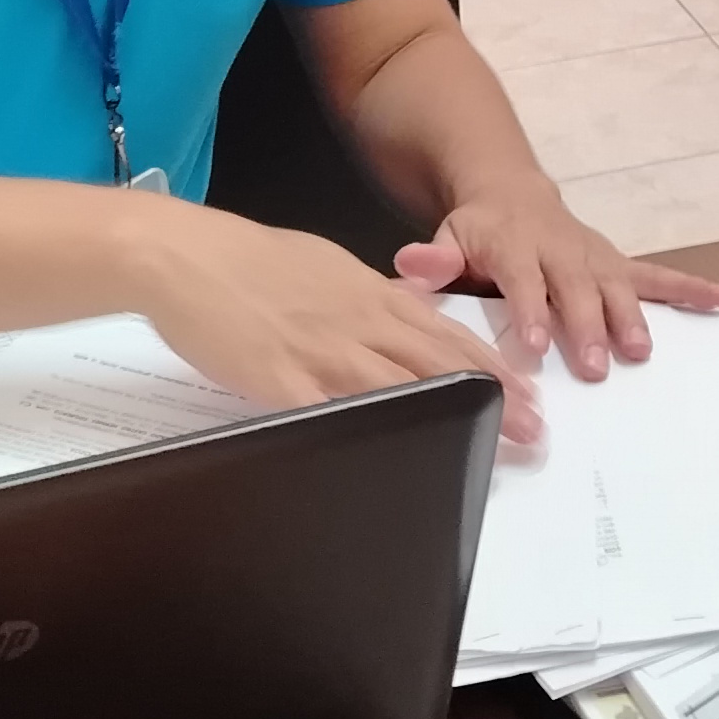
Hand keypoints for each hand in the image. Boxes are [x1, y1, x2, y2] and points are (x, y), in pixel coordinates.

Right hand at [136, 201, 545, 444]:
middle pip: (440, 365)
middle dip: (494, 400)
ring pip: (403, 390)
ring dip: (451, 420)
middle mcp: (358, 321)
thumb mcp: (322, 267)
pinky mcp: (283, 381)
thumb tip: (395, 311)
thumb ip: (364, 295)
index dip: (493, 366)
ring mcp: (322, 352)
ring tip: (493, 447)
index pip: (447, 333)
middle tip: (535, 431)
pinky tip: (396, 462)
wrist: (183, 256)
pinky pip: (333, 416)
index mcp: (370, 293)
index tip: (530, 393)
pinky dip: (368, 438)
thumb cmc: (247, 261)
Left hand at [395, 171, 718, 384]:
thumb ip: (431, 260)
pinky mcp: (616, 261)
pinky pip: (655, 275)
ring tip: (641, 352)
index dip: (527, 310)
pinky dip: (687, 287)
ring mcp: (592, 254)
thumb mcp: (446, 238)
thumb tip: (408, 269)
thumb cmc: (476, 231)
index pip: (521, 278)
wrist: (509, 191)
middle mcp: (559, 247)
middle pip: (574, 286)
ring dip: (630, 317)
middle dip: (585, 325)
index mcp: (513, 244)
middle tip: (593, 367)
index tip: (532, 344)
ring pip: (616, 283)